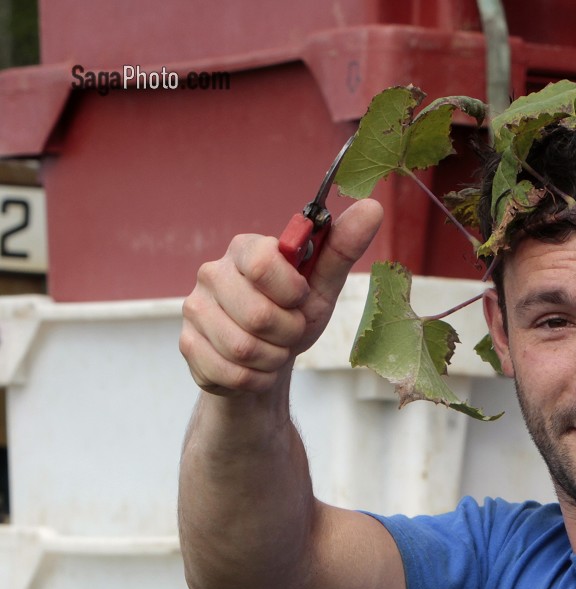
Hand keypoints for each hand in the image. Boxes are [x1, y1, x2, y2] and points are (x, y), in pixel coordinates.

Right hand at [180, 199, 383, 395]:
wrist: (266, 358)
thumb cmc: (295, 313)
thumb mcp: (324, 284)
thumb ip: (343, 248)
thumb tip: (372, 207)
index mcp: (245, 249)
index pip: (263, 264)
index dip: (292, 292)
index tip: (300, 298)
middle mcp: (212, 273)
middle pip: (258, 316)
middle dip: (289, 333)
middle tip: (290, 330)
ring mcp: (194, 309)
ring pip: (243, 349)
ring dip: (273, 358)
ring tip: (274, 348)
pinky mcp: (187, 345)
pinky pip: (231, 373)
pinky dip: (256, 378)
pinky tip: (256, 368)